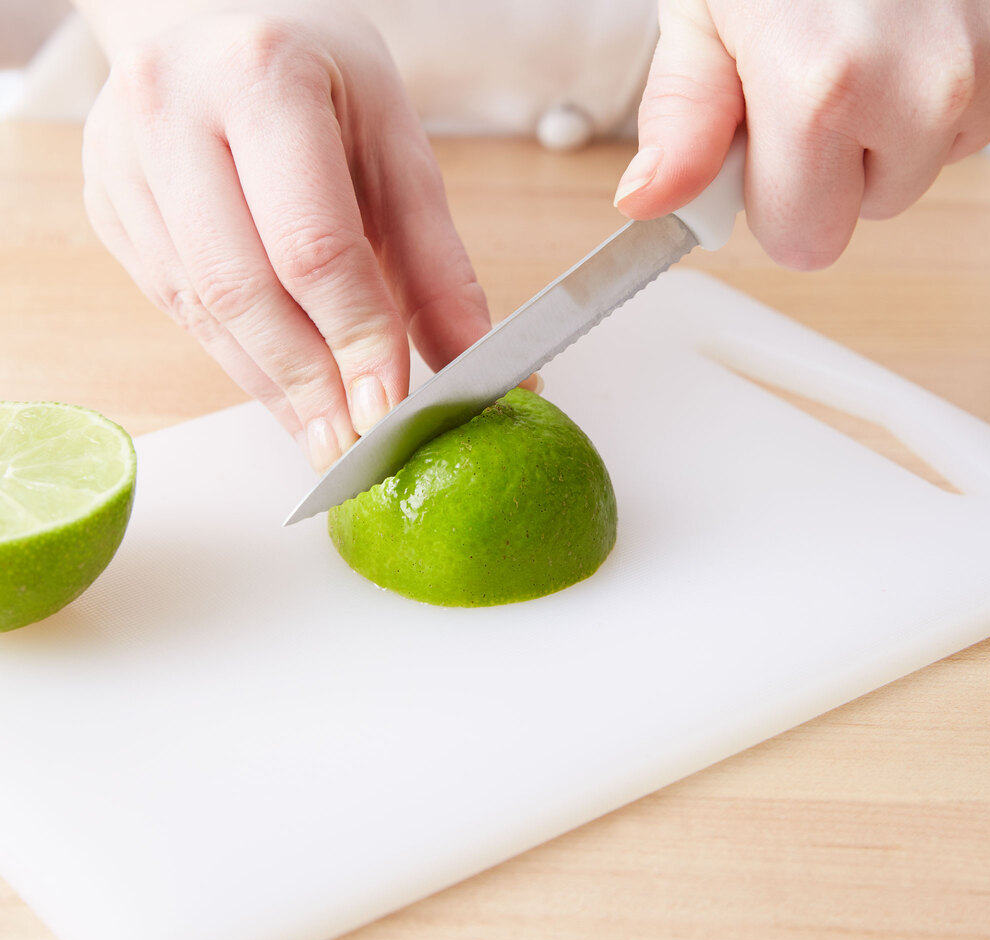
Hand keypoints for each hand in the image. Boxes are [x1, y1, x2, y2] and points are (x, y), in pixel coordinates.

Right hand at [80, 0, 489, 468]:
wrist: (216, 24)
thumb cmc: (319, 79)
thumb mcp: (397, 149)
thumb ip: (436, 267)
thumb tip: (476, 368)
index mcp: (263, 79)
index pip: (313, 242)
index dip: (356, 337)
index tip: (390, 409)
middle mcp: (173, 114)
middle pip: (244, 287)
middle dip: (310, 383)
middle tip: (358, 447)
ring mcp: (127, 162)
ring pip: (203, 311)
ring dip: (275, 388)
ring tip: (329, 438)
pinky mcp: (111, 204)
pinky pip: (178, 308)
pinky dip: (242, 364)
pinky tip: (288, 396)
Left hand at [615, 0, 989, 268]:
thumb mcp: (702, 13)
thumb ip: (681, 120)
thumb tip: (649, 201)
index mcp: (822, 92)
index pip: (804, 243)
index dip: (775, 201)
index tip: (762, 144)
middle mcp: (921, 87)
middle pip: (868, 211)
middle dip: (832, 166)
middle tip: (812, 74)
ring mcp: (985, 64)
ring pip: (925, 163)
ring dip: (889, 123)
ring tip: (865, 34)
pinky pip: (973, 118)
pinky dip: (938, 89)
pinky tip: (910, 28)